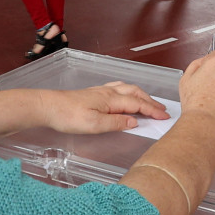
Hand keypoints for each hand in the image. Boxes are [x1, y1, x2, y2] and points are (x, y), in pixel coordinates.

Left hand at [45, 82, 168, 133]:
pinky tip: (126, 95)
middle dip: (151, 101)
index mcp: (111, 100)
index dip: (152, 110)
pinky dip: (129, 92)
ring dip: (142, 95)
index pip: (138, 104)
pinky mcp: (95, 94)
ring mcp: (101, 91)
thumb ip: (116, 123)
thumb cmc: (68, 116)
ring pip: (128, 89)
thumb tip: (134, 122)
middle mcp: (109, 92)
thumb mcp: (94, 125)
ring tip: (150, 102)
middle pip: (136, 93)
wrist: (49, 106)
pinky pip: (119, 89)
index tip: (165, 116)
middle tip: (163, 110)